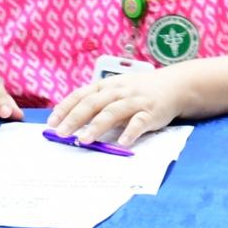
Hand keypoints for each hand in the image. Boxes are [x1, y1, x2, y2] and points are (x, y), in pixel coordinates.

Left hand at [47, 69, 179, 147]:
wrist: (175, 85)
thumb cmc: (140, 90)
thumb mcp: (117, 90)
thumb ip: (98, 102)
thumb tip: (71, 121)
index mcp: (107, 86)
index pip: (81, 94)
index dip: (65, 107)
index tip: (51, 122)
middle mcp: (119, 92)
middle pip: (93, 103)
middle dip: (75, 118)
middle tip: (60, 133)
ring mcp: (135, 101)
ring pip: (113, 112)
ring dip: (97, 126)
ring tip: (84, 140)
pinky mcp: (151, 112)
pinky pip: (139, 122)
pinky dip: (130, 132)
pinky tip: (122, 142)